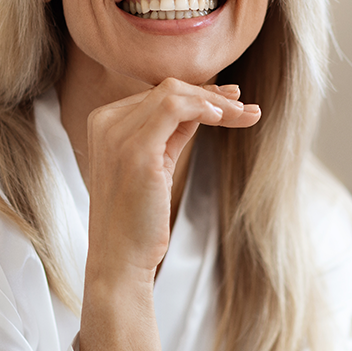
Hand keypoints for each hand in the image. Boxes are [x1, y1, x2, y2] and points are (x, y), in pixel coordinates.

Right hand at [77, 78, 258, 350]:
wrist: (119, 260)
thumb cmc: (137, 219)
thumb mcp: (154, 165)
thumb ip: (171, 133)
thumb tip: (205, 105)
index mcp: (104, 123)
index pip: (157, 95)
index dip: (198, 94)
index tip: (231, 102)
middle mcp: (105, 122)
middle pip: (169, 90)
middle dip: (213, 96)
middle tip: (248, 109)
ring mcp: (117, 134)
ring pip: (175, 93)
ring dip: (216, 102)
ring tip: (246, 115)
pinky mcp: (136, 150)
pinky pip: (175, 107)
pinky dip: (204, 107)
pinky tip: (225, 119)